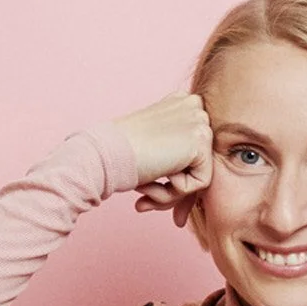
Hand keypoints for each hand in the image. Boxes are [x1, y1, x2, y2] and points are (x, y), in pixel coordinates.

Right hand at [113, 91, 212, 228]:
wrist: (105, 154)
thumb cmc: (120, 155)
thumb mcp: (153, 151)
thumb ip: (174, 160)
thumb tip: (184, 189)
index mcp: (180, 104)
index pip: (193, 150)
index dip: (174, 177)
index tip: (151, 193)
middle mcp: (193, 106)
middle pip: (198, 163)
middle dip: (173, 190)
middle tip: (144, 201)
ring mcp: (198, 121)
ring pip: (199, 174)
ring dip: (170, 193)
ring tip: (144, 192)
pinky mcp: (200, 140)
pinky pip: (201, 182)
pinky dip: (176, 192)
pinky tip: (154, 179)